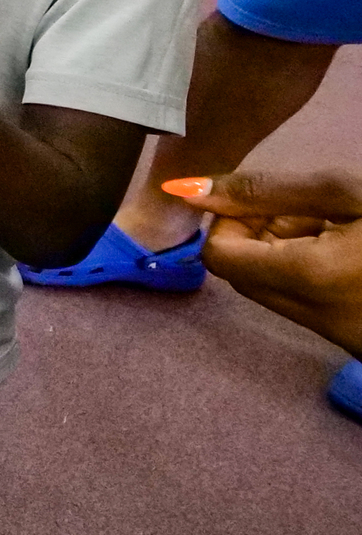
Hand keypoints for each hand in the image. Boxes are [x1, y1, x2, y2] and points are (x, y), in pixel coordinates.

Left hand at [169, 169, 361, 356]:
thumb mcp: (344, 192)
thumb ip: (265, 190)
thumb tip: (189, 191)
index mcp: (308, 279)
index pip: (217, 256)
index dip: (229, 222)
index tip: (266, 203)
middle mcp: (316, 320)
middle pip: (241, 275)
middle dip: (255, 236)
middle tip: (306, 213)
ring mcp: (337, 338)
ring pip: (272, 291)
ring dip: (283, 253)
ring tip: (332, 231)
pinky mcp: (353, 344)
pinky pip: (304, 305)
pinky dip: (308, 274)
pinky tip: (347, 255)